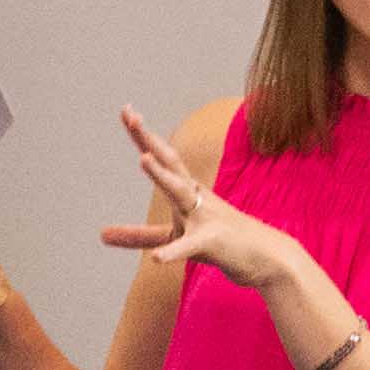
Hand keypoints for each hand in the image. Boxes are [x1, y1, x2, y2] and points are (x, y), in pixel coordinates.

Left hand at [102, 109, 318, 303]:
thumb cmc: (221, 243)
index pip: (163, 158)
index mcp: (187, 192)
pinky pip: (191, 246)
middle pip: (170, 163)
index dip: (143, 136)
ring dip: (162, 176)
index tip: (126, 111)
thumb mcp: (175, 237)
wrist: (268, 258)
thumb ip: (138, 236)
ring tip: (142, 159)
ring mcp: (206, 218)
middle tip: (130, 115)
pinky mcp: (213, 244)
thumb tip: (101, 234)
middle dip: (149, 140)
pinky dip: (173, 251)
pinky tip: (157, 258)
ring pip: (181, 194)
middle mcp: (196, 197)